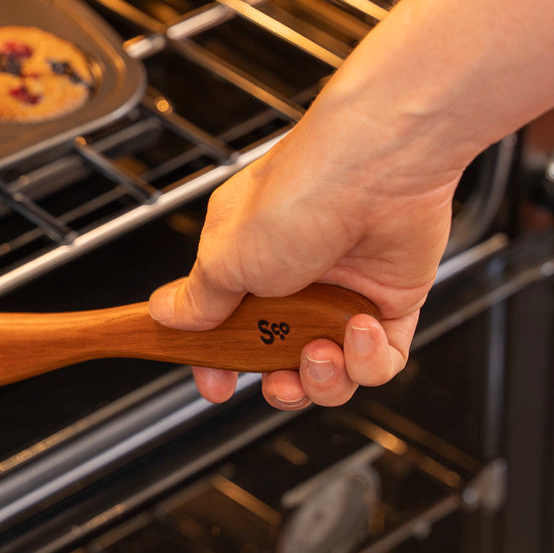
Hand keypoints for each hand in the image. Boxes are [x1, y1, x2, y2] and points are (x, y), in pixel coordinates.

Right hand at [148, 119, 460, 408]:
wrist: (381, 166)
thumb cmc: (300, 194)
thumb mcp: (226, 256)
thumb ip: (198, 298)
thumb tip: (164, 313)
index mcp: (244, 263)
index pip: (224, 330)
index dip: (219, 365)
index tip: (217, 386)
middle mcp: (292, 280)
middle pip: (277, 360)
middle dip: (277, 383)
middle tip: (276, 379)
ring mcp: (342, 293)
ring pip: (329, 370)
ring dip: (323, 377)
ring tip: (320, 352)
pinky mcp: (389, 301)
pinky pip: (379, 359)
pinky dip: (369, 360)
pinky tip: (360, 331)